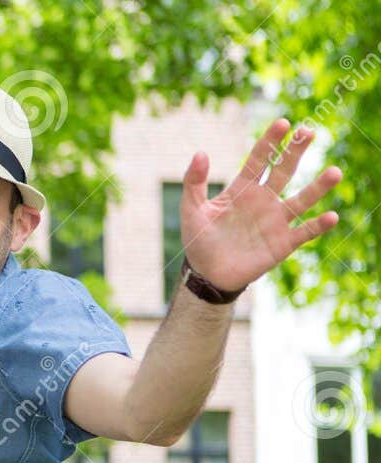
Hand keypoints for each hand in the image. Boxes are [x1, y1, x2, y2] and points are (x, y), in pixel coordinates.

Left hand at [180, 118, 340, 293]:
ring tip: (335, 172)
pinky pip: (305, 232)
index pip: (259, 160)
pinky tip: (331, 217)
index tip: (283, 123)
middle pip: (284, 171)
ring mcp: (276, 221)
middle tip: (308, 131)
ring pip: (302, 200)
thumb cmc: (199, 240)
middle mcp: (264, 200)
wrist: (207, 274)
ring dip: (318, 187)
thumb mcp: (192, 210)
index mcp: (243, 189)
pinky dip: (318, 226)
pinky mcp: (284, 243)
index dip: (270, 142)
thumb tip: (200, 153)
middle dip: (295, 152)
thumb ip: (194, 182)